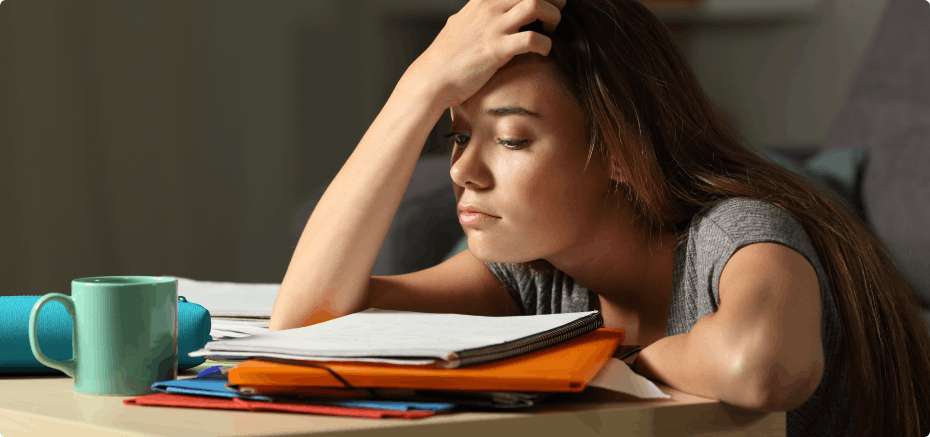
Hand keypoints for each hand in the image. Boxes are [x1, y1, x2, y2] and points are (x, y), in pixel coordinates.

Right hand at [402, 0, 565, 108]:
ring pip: (535, 5)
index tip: (546, 2)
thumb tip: (480, 11)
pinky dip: (546, 45)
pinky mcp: (497, 50)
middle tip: (554, 14)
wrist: (432, 79)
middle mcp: (489, 8)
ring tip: (550, 31)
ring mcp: (493, 28)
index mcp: (482, 1)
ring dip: (552, 17)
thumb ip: (476, 14)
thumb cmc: (446, 56)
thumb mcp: (460, 24)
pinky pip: (532, 40)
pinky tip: (544, 52)